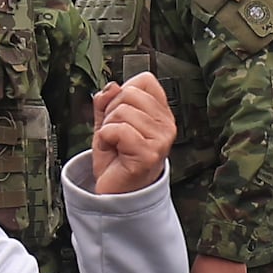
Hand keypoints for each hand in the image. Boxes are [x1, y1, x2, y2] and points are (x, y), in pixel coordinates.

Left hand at [88, 73, 172, 195]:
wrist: (116, 192)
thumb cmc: (117, 158)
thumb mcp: (108, 122)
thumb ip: (107, 101)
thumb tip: (111, 86)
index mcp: (161, 113)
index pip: (144, 80)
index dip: (122, 93)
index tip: (119, 116)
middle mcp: (166, 124)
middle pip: (129, 93)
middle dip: (111, 113)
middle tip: (115, 135)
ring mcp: (161, 140)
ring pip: (122, 111)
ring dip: (108, 129)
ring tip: (115, 145)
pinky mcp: (149, 153)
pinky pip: (118, 130)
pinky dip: (106, 139)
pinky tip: (115, 151)